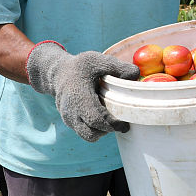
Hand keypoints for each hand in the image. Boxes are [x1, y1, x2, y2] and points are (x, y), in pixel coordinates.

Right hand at [25, 42, 140, 142]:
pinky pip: (84, 132)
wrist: (59, 73)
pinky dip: (95, 129)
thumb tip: (135, 76)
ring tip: (110, 118)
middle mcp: (71, 111)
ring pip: (88, 136)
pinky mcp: (70, 122)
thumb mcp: (98, 60)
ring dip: (102, 131)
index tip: (125, 124)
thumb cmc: (81, 67)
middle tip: (121, 123)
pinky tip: (102, 116)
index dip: (112, 125)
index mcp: (79, 97)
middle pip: (92, 133)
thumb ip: (118, 67)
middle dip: (108, 130)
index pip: (96, 119)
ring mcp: (69, 119)